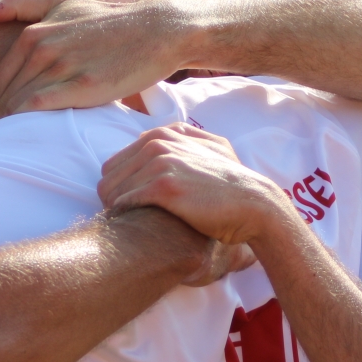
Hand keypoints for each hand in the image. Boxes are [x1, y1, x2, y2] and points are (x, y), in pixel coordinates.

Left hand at [0, 0, 196, 121]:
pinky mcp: (83, 86)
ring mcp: (62, 67)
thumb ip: (16, 4)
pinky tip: (29, 140)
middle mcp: (43, 49)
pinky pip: (39, 110)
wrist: (155, 30)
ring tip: (9, 149)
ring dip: (8, 129)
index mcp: (33, 34)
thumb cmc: (105, 20)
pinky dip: (26, 125)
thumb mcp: (61, 2)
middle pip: (4, 97)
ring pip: (18, 106)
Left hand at [99, 124, 292, 246]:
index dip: (118, 188)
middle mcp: (157, 143)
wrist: (254, 205)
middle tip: (126, 221)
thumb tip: (158, 136)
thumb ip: (185, 139)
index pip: (115, 163)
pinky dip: (125, 217)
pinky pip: (124, 202)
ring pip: (112, 191)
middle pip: (107, 177)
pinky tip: (138, 227)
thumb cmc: (231, 184)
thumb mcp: (212, 148)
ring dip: (117, 212)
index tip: (128, 206)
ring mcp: (160, 163)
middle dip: (113, 200)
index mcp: (164, 134)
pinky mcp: (163, 186)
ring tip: (132, 227)